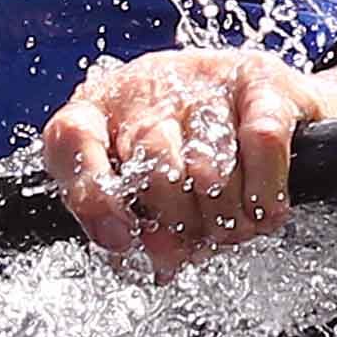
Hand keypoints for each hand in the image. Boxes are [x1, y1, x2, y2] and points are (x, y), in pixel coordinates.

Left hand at [38, 47, 336, 284]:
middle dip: (182, 220)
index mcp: (98, 113)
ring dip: (226, 214)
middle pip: (153, 165)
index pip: (70, 139)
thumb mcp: (148, 199)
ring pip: (208, 163)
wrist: (263, 108)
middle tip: (201, 237)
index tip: (122, 240)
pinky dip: (265, 189)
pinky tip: (264, 208)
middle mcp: (143, 87)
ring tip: (234, 227)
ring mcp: (202, 78)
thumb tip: (163, 260)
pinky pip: (262, 139)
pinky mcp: (260, 77)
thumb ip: (142, 234)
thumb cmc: (189, 162)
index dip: (94, 198)